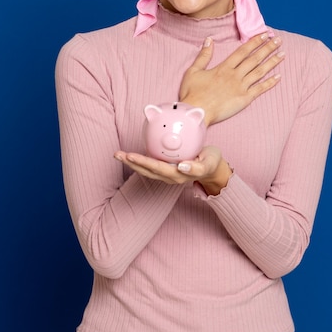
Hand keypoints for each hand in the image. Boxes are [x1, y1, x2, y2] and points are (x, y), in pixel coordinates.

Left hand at [114, 146, 230, 193]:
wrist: (214, 168)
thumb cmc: (211, 162)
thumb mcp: (209, 163)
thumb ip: (197, 167)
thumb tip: (181, 166)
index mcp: (178, 175)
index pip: (157, 168)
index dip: (143, 161)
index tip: (131, 155)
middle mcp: (170, 177)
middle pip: (147, 171)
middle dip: (132, 163)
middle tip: (118, 154)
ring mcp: (167, 175)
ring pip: (146, 170)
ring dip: (132, 163)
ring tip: (119, 155)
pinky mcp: (166, 171)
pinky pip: (150, 167)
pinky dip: (139, 161)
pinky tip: (131, 155)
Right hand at [179, 32, 283, 125]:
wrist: (196, 112)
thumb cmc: (192, 93)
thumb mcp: (194, 70)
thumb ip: (203, 55)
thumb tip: (209, 40)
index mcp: (224, 67)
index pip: (243, 51)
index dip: (255, 42)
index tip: (265, 34)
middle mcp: (235, 75)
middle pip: (254, 59)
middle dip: (268, 48)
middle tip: (279, 40)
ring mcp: (241, 87)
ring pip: (259, 72)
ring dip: (272, 62)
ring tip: (282, 54)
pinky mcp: (244, 99)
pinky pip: (260, 89)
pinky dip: (270, 83)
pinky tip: (279, 77)